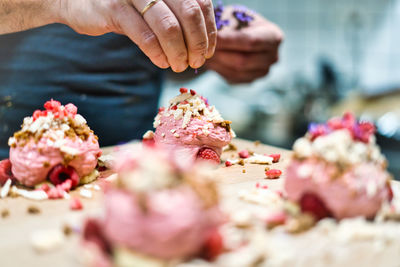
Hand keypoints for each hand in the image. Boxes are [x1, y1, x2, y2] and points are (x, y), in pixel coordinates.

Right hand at [58, 0, 216, 71]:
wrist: (77, 0)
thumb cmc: (123, 6)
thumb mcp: (153, 4)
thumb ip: (176, 15)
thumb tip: (203, 42)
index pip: (201, 3)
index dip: (209, 30)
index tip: (209, 51)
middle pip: (190, 14)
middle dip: (198, 43)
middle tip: (197, 62)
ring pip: (169, 28)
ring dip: (179, 53)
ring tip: (180, 66)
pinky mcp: (114, 8)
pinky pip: (145, 37)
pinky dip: (158, 54)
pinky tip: (162, 63)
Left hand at [206, 6, 282, 83]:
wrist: (242, 34)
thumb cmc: (237, 21)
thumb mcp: (234, 17)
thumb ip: (227, 27)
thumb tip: (212, 39)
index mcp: (273, 37)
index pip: (250, 42)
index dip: (229, 41)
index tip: (209, 38)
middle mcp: (272, 57)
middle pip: (243, 61)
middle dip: (220, 54)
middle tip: (201, 48)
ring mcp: (262, 72)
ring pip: (235, 71)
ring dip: (216, 63)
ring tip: (203, 53)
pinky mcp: (250, 80)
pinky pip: (231, 78)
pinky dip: (218, 69)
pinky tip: (210, 60)